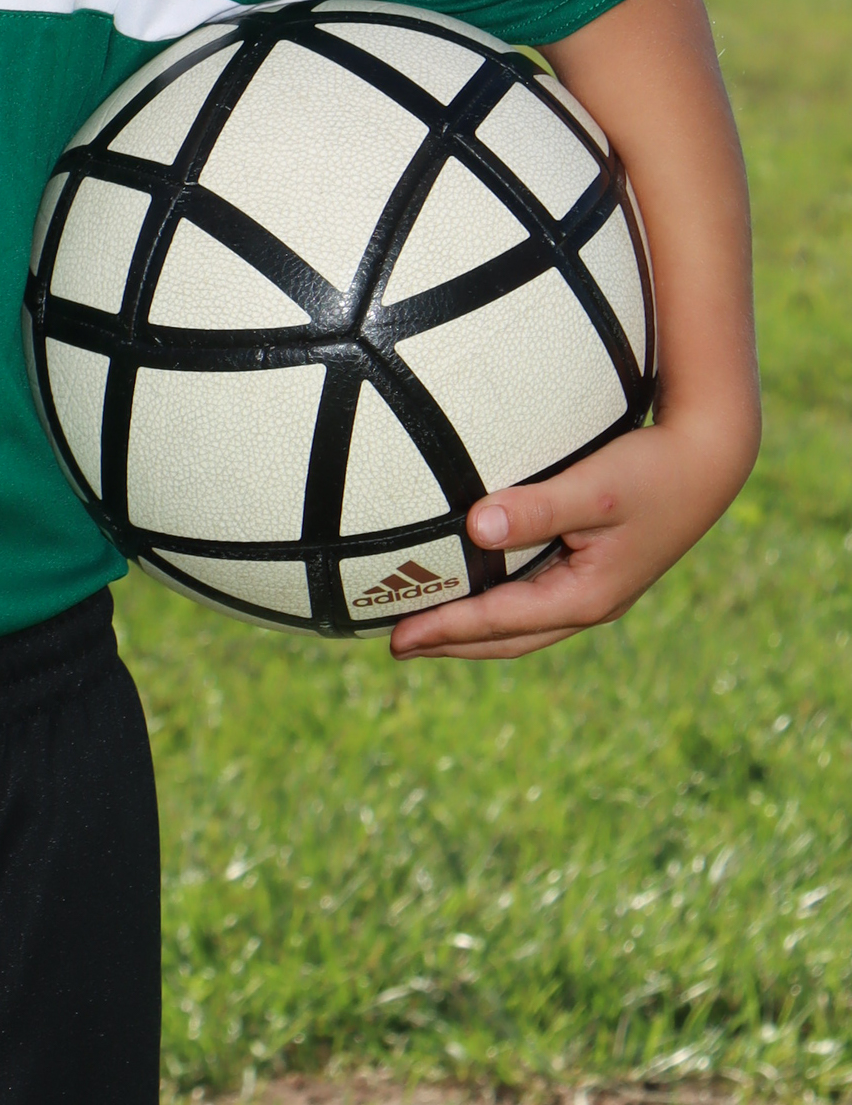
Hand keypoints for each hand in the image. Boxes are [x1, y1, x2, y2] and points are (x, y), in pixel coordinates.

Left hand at [390, 402, 753, 660]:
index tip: (397, 638)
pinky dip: (498, 605)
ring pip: (521, 624)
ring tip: (424, 627)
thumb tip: (475, 527)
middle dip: (451, 644)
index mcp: (587, 597)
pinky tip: (474, 587)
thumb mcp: (591, 489)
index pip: (499, 622)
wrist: (709, 460)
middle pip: (507, 638)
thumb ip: (536, 508)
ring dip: (473, 630)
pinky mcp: (597, 571)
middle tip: (395, 644)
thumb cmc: (649, 470)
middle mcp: (590, 604)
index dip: (445, 630)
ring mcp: (595, 590)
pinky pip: (535, 600)